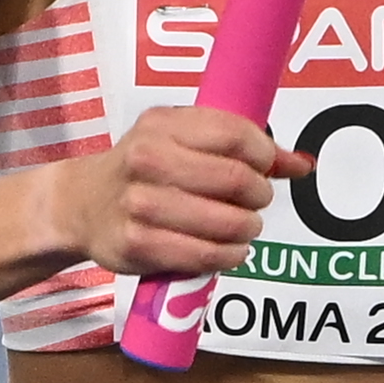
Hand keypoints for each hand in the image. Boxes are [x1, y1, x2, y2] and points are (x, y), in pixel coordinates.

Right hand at [68, 105, 306, 280]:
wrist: (80, 205)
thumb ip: (241, 146)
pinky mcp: (139, 244)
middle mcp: (148, 160)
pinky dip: (230, 255)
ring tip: (242, 227)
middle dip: (259, 195)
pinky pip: (208, 256)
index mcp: (163, 126)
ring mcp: (141, 204)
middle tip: (255, 201)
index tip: (266, 166)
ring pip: (228, 223)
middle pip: (236, 180)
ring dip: (248, 229)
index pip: (236, 135)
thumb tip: (302, 163)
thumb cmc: (143, 170)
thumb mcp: (181, 140)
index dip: (265, 154)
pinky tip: (227, 249)